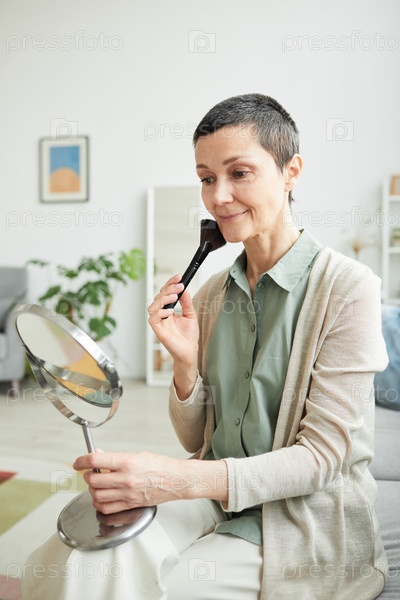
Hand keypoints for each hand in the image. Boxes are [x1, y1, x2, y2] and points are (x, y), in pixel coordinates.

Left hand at [73, 450, 190, 513]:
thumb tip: (98, 456)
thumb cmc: (160, 465)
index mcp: (127, 462)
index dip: (81, 461)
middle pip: (93, 480)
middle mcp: (125, 479)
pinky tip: (101, 497)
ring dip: (92, 490)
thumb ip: (115, 457)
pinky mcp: (129, 505)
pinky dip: (98, 503)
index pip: (95, 461)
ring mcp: (127, 494)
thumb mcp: (137, 454)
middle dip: (87, 476)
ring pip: (97, 496)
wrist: (176, 480)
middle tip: (90, 473)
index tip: (77, 462)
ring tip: (96, 485)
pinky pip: (106, 508)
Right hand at [148, 274, 198, 395]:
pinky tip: (170, 312)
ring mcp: (159, 322)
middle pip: (158, 296)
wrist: (190, 351)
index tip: (179, 276)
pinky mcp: (158, 330)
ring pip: (153, 306)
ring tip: (175, 298)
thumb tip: (184, 289)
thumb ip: (186, 302)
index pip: (165, 293)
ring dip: (163, 299)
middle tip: (179, 286)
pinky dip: (160, 313)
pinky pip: (153, 319)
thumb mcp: (190, 314)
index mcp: (168, 310)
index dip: (170, 284)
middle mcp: (161, 315)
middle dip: (168, 289)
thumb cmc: (188, 336)